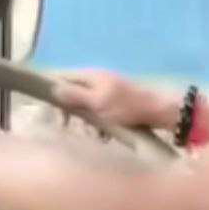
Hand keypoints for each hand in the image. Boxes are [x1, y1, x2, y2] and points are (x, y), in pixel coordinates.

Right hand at [52, 69, 176, 129]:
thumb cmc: (126, 106)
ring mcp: (105, 91)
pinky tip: (101, 134)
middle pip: (71, 91)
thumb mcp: (98, 101)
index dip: (53, 91)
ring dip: (83, 118)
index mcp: (90, 75)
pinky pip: (97, 112)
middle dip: (68, 109)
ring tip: (86, 131)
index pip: (62, 76)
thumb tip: (52, 88)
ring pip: (83, 104)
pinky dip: (97, 122)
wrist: (158, 111)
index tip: (50, 111)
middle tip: (67, 125)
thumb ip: (75, 95)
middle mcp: (95, 80)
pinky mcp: (114, 104)